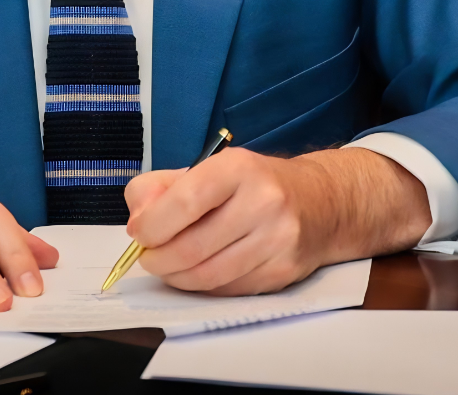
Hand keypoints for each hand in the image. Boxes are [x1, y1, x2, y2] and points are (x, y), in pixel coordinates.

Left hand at [124, 147, 429, 294]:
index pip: (186, 200)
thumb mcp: (209, 169)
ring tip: (168, 267)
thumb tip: (137, 218)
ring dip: (176, 277)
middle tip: (148, 256)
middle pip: (192, 247)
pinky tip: (197, 273)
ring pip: (208, 275)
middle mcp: (263, 202)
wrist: (320, 203)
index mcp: (239, 169)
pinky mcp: (282, 271)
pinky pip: (228, 289)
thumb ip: (161, 187)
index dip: (153, 225)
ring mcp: (276, 240)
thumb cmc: (253, 185)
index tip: (139, 234)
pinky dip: (203, 286)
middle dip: (158, 258)